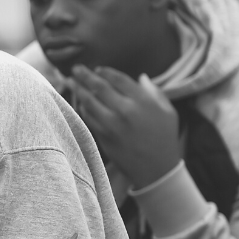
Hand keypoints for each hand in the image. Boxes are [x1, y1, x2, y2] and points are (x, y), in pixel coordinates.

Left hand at [70, 65, 180, 188]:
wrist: (157, 169)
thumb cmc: (165, 138)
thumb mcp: (168, 112)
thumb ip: (154, 92)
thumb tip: (141, 77)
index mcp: (143, 101)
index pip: (118, 79)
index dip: (105, 72)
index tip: (97, 69)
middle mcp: (126, 110)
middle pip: (99, 87)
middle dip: (85, 76)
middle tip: (76, 69)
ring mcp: (113, 124)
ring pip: (89, 102)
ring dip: (78, 90)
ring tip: (70, 81)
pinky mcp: (104, 136)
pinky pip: (89, 118)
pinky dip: (82, 108)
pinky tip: (79, 103)